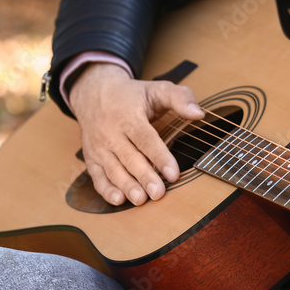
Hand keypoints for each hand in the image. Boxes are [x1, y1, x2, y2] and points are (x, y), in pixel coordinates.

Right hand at [69, 62, 204, 205]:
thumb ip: (180, 98)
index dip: (160, 157)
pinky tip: (118, 200)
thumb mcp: (157, 89)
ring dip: (126, 186)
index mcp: (129, 116)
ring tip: (141, 200)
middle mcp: (111, 132)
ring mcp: (99, 146)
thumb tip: (198, 113)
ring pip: (113, 169)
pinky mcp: (91, 157)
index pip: (146, 139)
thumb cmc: (131, 95)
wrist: (94, 93)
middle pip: (129, 157)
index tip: (174, 174)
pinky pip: (97, 176)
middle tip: (158, 193)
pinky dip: (105, 190)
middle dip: (144, 177)